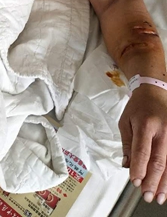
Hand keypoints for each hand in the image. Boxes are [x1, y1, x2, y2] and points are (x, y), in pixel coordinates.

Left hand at [119, 85, 166, 204]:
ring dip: (165, 182)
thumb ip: (127, 144)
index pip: (142, 151)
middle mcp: (162, 130)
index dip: (139, 169)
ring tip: (160, 197)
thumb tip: (127, 165)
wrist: (155, 92)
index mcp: (145, 125)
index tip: (135, 182)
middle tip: (147, 195)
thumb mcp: (125, 121)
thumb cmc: (139, 107)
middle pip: (159, 160)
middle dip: (152, 181)